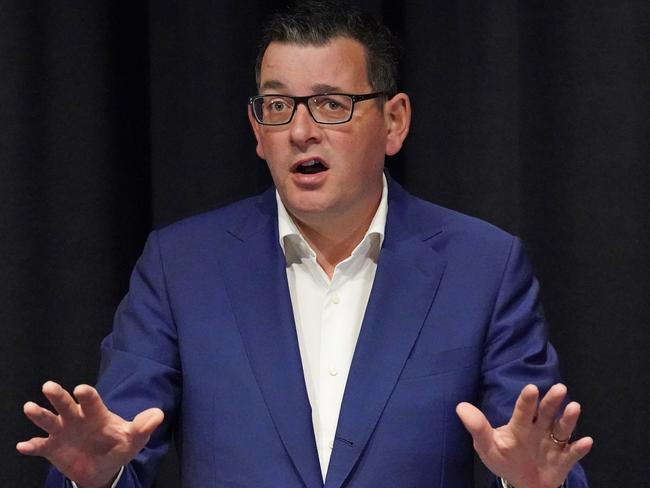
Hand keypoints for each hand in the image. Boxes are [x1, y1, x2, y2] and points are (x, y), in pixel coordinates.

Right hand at [16, 381, 163, 487]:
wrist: (102, 468)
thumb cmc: (118, 446)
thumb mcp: (133, 439)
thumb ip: (143, 427)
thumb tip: (158, 414)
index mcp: (96, 414)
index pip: (91, 401)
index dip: (87, 395)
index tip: (81, 389)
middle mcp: (77, 418)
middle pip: (66, 404)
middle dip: (58, 396)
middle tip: (49, 386)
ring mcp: (62, 432)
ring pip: (49, 420)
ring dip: (39, 415)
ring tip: (30, 408)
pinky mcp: (51, 448)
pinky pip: (39, 446)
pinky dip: (31, 446)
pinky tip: (23, 446)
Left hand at [456, 383, 592, 487]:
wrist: (522, 483)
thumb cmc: (504, 459)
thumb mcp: (487, 445)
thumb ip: (477, 428)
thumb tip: (460, 407)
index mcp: (520, 425)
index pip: (523, 410)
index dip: (527, 400)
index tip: (532, 388)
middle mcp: (539, 430)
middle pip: (546, 413)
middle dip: (552, 401)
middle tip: (559, 388)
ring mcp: (552, 444)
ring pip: (562, 429)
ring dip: (569, 419)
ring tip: (574, 407)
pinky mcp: (564, 460)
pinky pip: (573, 453)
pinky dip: (579, 448)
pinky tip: (586, 441)